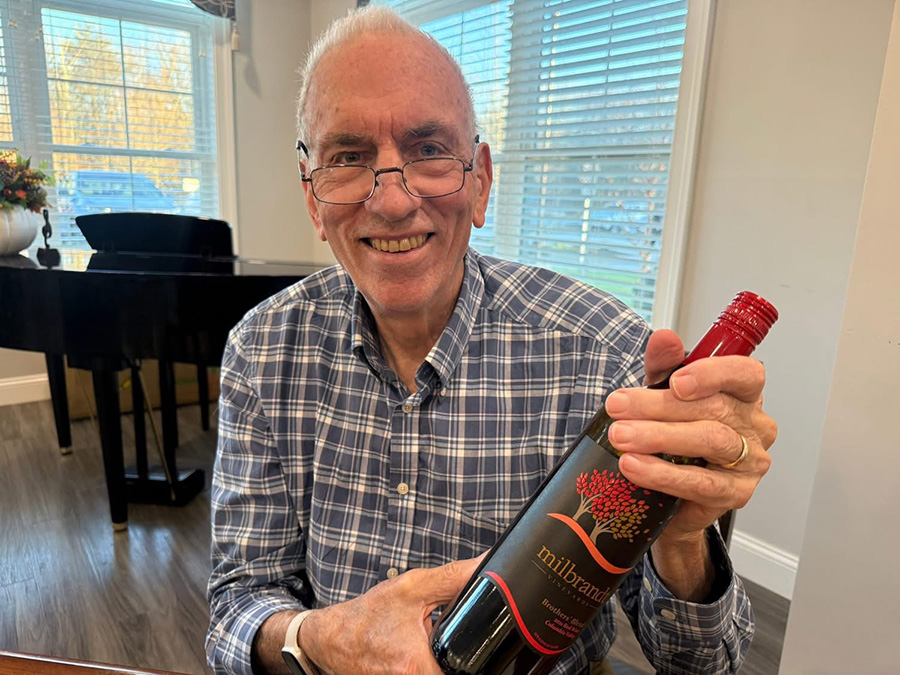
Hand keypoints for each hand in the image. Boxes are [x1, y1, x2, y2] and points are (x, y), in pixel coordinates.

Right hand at [301, 555, 483, 673]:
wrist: (330, 637)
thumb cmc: (366, 616)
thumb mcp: (411, 588)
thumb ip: (453, 578)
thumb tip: (486, 565)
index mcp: (417, 667)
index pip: (464, 671)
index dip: (473, 656)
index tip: (470, 641)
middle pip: (453, 671)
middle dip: (455, 656)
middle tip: (438, 636)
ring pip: (440, 673)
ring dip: (439, 660)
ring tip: (425, 644)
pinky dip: (425, 665)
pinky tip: (416, 653)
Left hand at [606, 329, 777, 542]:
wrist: (670, 491)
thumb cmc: (675, 434)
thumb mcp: (663, 393)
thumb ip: (664, 365)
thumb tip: (664, 338)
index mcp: (743, 394)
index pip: (746, 373)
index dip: (713, 374)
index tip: (676, 381)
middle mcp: (754, 426)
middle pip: (715, 408)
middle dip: (659, 405)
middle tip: (618, 406)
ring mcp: (750, 462)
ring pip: (710, 442)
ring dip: (659, 436)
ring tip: (621, 436)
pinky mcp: (735, 494)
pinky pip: (701, 482)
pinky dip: (662, 473)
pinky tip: (634, 466)